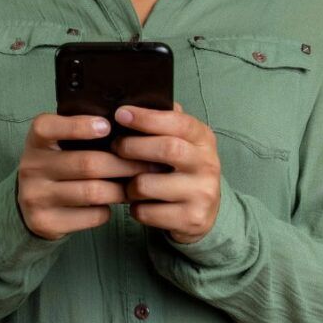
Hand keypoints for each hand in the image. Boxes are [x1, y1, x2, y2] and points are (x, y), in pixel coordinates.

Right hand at [17, 113, 155, 240]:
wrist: (30, 205)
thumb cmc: (58, 163)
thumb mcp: (59, 141)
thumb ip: (82, 130)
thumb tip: (129, 126)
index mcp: (36, 139)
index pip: (50, 127)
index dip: (80, 126)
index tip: (108, 126)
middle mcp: (31, 166)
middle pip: (87, 163)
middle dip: (123, 164)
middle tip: (149, 163)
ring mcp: (35, 196)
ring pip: (93, 192)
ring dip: (121, 189)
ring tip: (138, 184)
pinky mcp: (46, 222)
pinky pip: (91, 216)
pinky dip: (109, 210)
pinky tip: (113, 204)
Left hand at [111, 101, 220, 243]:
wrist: (205, 214)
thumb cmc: (182, 171)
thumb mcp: (183, 142)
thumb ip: (165, 122)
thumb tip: (133, 103)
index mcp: (203, 139)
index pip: (178, 122)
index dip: (147, 117)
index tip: (121, 114)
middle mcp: (208, 164)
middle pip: (167, 149)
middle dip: (133, 146)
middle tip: (115, 147)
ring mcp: (202, 193)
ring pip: (148, 184)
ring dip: (129, 184)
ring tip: (128, 183)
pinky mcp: (192, 219)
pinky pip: (147, 212)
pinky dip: (135, 208)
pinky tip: (139, 203)